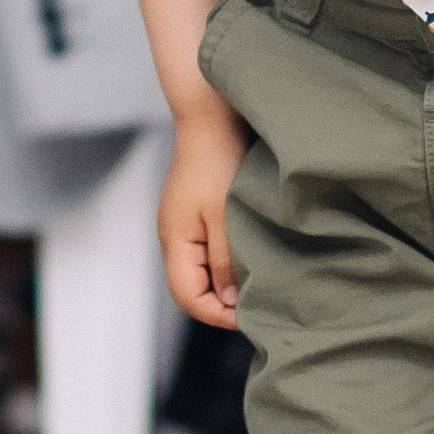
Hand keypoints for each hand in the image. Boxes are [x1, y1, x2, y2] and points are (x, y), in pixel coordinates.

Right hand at [160, 95, 247, 325]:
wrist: (211, 117)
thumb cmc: (218, 162)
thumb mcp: (225, 217)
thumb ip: (225, 260)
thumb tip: (228, 300)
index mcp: (175, 242)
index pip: (188, 298)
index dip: (217, 315)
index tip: (251, 316)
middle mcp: (174, 238)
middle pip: (192, 288)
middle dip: (222, 303)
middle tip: (259, 306)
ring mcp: (183, 225)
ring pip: (201, 270)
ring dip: (226, 281)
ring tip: (258, 284)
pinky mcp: (195, 213)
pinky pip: (207, 250)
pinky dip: (226, 261)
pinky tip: (249, 257)